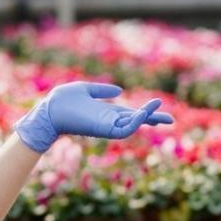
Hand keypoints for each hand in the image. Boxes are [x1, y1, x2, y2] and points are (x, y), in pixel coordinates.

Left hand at [14, 82, 174, 153]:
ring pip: (132, 125)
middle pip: (136, 121)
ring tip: (158, 107)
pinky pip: (123, 129)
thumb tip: (120, 90)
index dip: (144, 111)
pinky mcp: (102, 129)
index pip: (130, 113)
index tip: (159, 105)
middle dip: (152, 120)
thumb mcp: (85, 90)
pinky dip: (135, 122)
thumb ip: (102, 91)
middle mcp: (108, 120)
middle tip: (171, 120)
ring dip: (146, 117)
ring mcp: (106, 126)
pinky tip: (143, 112)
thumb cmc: (62, 101)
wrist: (48, 110)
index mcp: (106, 111)